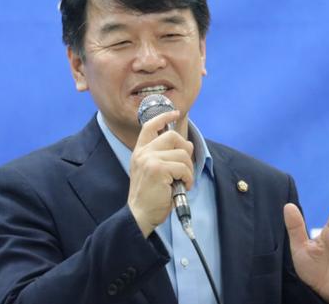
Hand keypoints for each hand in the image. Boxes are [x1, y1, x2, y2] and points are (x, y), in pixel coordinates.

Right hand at [127, 110, 193, 237]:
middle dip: (185, 150)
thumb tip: (187, 145)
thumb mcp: (155, 172)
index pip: (150, 126)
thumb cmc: (150, 196)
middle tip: (185, 167)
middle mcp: (143, 153)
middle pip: (172, 136)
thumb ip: (166, 157)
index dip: (163, 117)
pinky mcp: (158, 169)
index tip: (175, 112)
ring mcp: (149, 160)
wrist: (140, 214)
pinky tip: (182, 186)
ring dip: (188, 169)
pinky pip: (183, 167)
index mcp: (140, 152)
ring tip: (183, 181)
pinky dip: (188, 178)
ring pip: (182, 154)